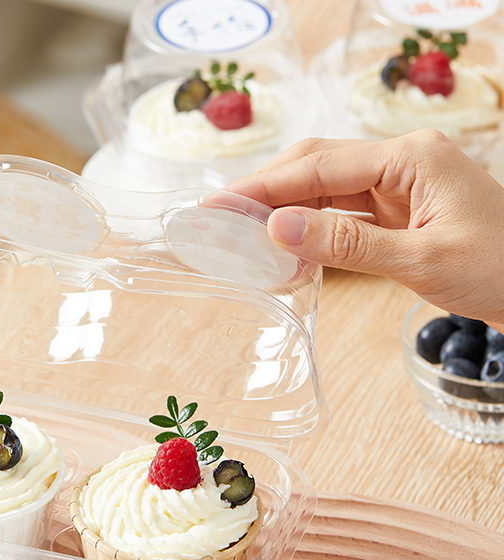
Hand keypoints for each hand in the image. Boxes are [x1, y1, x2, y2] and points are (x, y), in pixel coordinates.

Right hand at [219, 130, 503, 330]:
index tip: (216, 204)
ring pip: (324, 191)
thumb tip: (278, 228)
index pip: (318, 166)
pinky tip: (286, 250)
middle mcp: (402, 163)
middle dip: (265, 192)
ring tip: (240, 235)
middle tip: (218, 219)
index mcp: (411, 158)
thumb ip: (346, 243)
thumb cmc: (500, 269)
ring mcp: (400, 186)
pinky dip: (311, 232)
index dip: (262, 187)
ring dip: (284, 213)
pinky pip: (343, 215)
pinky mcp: (399, 212)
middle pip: (315, 167)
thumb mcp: (419, 260)